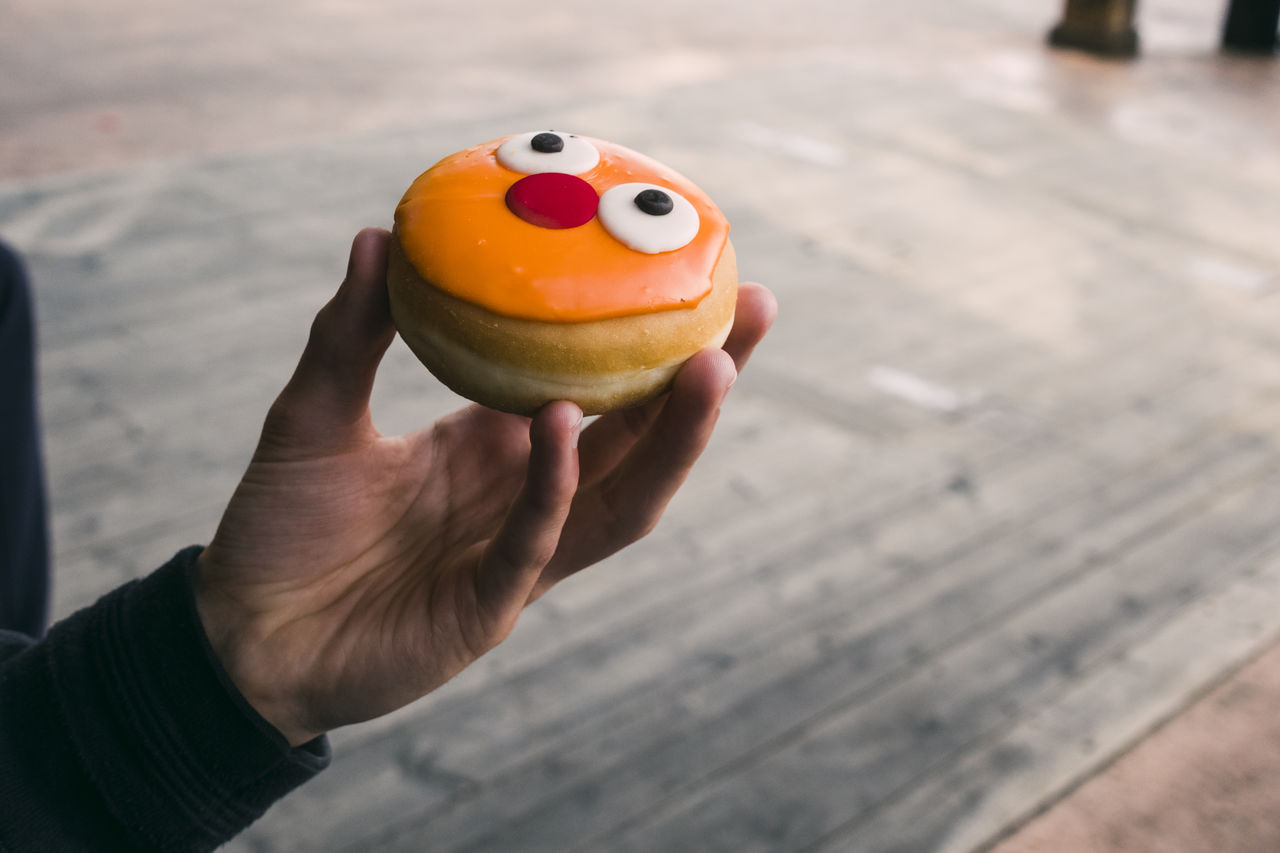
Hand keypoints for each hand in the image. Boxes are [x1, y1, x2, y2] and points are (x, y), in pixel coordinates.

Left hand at [193, 228, 775, 745]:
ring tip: (709, 367)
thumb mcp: (315, 412)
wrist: (240, 633)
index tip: (693, 273)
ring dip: (669, 440)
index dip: (654, 341)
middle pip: (640, 441)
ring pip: (621, 500)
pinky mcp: (487, 611)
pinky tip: (560, 425)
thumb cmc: (283, 525)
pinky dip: (554, 487)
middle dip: (702, 382)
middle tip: (751, 309)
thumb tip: (378, 234)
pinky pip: (532, 544)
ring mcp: (518, 560)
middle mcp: (528, 500)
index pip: (601, 393)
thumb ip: (351, 333)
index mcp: (500, 450)